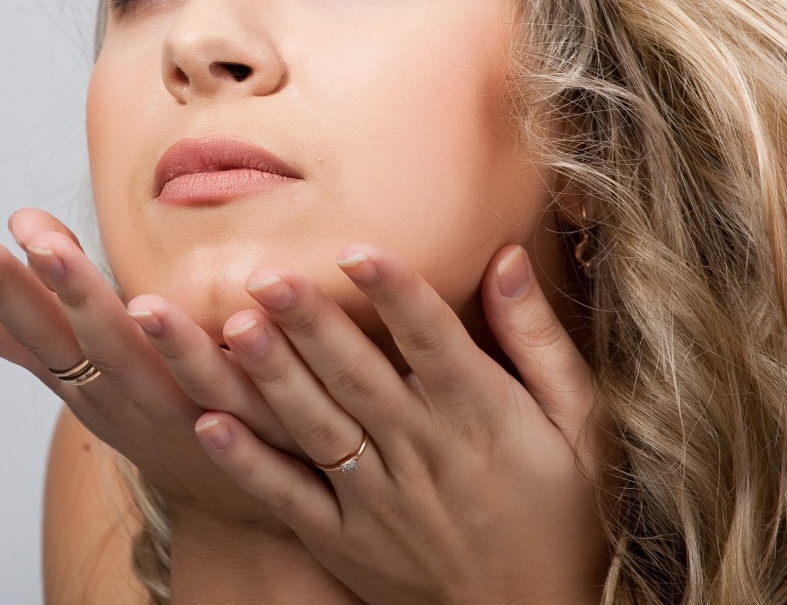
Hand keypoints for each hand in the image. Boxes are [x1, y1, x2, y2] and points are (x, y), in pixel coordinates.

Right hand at [0, 211, 297, 508]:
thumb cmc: (160, 403)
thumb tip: (33, 222)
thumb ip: (71, 295)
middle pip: (32, 327)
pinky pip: (187, 368)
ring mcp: (147, 396)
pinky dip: (168, 338)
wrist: (237, 491)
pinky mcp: (208, 407)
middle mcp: (91, 382)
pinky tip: (149, 304)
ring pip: (102, 341)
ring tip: (43, 241)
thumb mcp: (98, 351)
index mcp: (63, 367)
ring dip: (71, 291)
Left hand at [138, 243, 607, 604]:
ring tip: (232, 328)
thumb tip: (506, 256)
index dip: (396, 294)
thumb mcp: (578, 423)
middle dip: (311, 323)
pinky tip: (208, 423)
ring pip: (315, 427)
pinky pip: (290, 497)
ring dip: (271, 378)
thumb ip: (537, 339)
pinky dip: (249, 463)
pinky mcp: (343, 538)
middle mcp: (420, 452)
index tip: (355, 249)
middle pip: (358, 377)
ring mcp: (376, 499)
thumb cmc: (561, 510)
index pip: (433, 342)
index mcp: (479, 414)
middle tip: (264, 274)